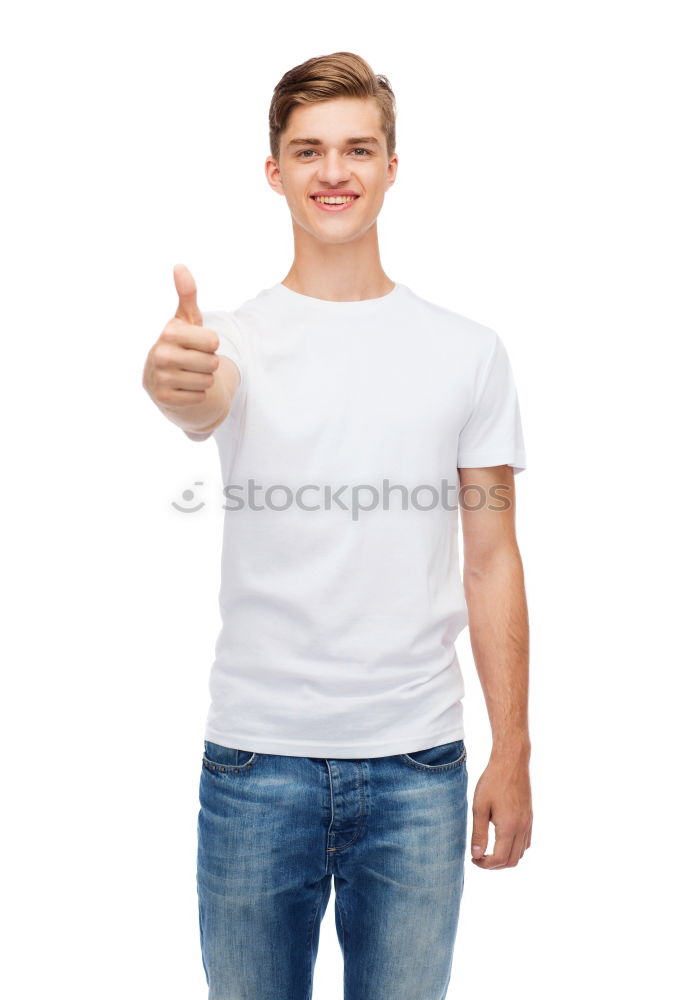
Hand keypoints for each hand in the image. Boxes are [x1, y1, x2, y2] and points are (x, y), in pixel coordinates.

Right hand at [142, 263, 220, 408]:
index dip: (211, 345)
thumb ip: (187, 294)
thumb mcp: (186, 320)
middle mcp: (160, 354)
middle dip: (209, 363)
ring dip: (203, 380)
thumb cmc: (181, 344)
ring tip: (189, 374)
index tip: (198, 344)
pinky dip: (197, 394)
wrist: (163, 379)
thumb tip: (180, 266)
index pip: (213, 341)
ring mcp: (160, 377)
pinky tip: (184, 388)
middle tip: (194, 361)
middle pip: (212, 363)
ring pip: (207, 381)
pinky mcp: (164, 398)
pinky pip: (200, 397)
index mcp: (169, 332)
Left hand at [470, 750, 532, 868]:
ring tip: (489, 849)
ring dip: (505, 858)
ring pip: (520, 854)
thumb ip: (478, 833)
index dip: (484, 864)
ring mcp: (528, 823)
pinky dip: (514, 849)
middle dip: (495, 865)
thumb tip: (476, 855)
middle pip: (512, 861)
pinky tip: (502, 840)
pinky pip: (525, 842)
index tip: (473, 858)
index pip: (499, 859)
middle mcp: (522, 828)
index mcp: (509, 827)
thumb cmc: (492, 782)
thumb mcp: (480, 807)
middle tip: (479, 857)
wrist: (511, 762)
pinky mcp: (530, 818)